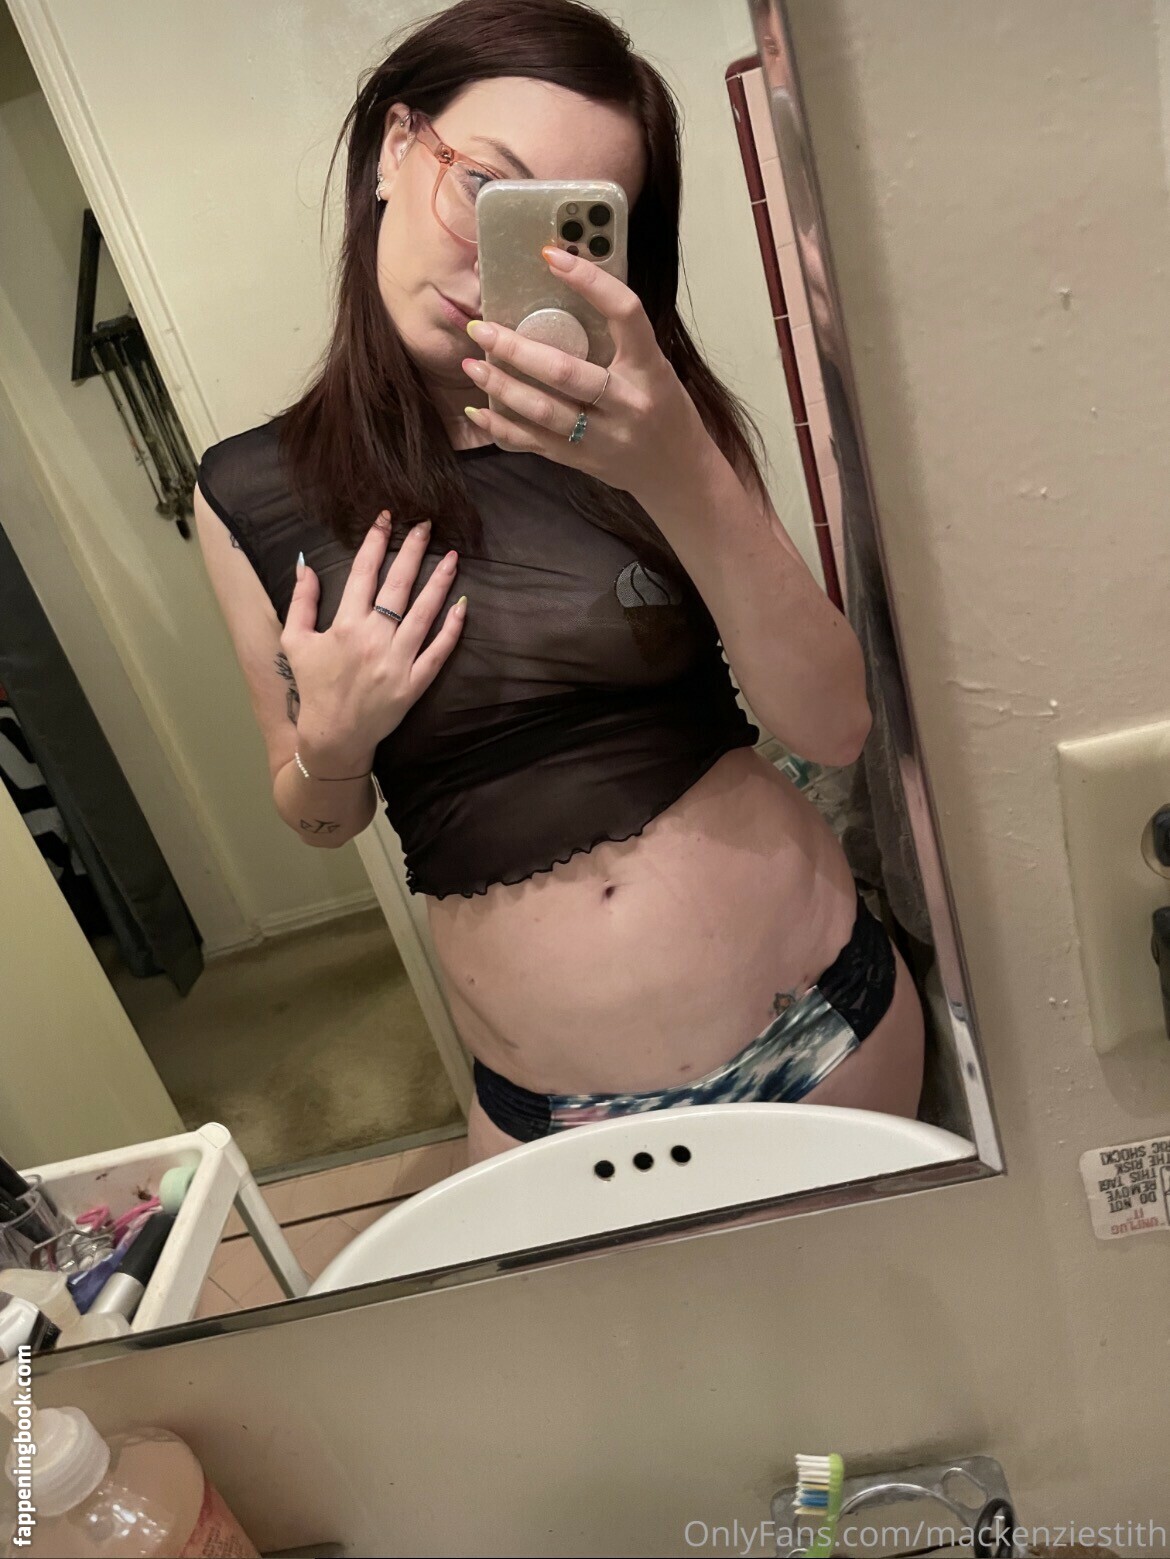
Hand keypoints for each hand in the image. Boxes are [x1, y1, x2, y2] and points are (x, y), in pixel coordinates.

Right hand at [281, 516, 464, 773]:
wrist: (333, 736)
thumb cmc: (315, 687)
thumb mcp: (295, 642)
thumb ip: (301, 602)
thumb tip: (305, 564)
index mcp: (345, 625)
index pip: (364, 573)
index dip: (376, 542)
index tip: (388, 519)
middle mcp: (374, 639)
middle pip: (398, 586)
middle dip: (414, 551)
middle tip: (428, 525)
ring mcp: (397, 661)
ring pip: (423, 613)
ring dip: (439, 583)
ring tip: (453, 557)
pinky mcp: (414, 683)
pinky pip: (438, 652)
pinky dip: (451, 629)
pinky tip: (462, 606)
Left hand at [461, 247, 702, 500]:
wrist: (678, 472)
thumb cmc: (664, 408)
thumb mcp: (654, 368)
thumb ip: (619, 340)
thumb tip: (562, 294)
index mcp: (649, 368)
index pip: (625, 313)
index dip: (591, 282)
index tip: (552, 256)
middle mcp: (627, 403)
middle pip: (565, 372)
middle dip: (516, 349)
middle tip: (482, 328)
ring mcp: (603, 437)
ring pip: (544, 410)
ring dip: (502, 386)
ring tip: (474, 364)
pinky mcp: (582, 460)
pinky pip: (535, 443)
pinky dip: (502, 427)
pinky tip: (479, 409)